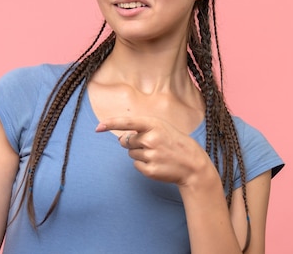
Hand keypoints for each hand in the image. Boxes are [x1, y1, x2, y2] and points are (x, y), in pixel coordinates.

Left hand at [95, 116, 210, 186]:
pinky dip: (143, 165)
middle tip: (150, 145)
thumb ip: (142, 129)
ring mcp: (150, 155)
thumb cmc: (174, 143)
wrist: (193, 165)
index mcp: (154, 125)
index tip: (98, 127)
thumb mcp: (162, 128)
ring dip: (139, 154)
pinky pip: (136, 165)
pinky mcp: (150, 170)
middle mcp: (151, 139)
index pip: (128, 122)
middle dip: (132, 143)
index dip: (111, 123)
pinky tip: (157, 163)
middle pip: (126, 141)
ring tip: (157, 154)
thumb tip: (120, 138)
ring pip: (130, 154)